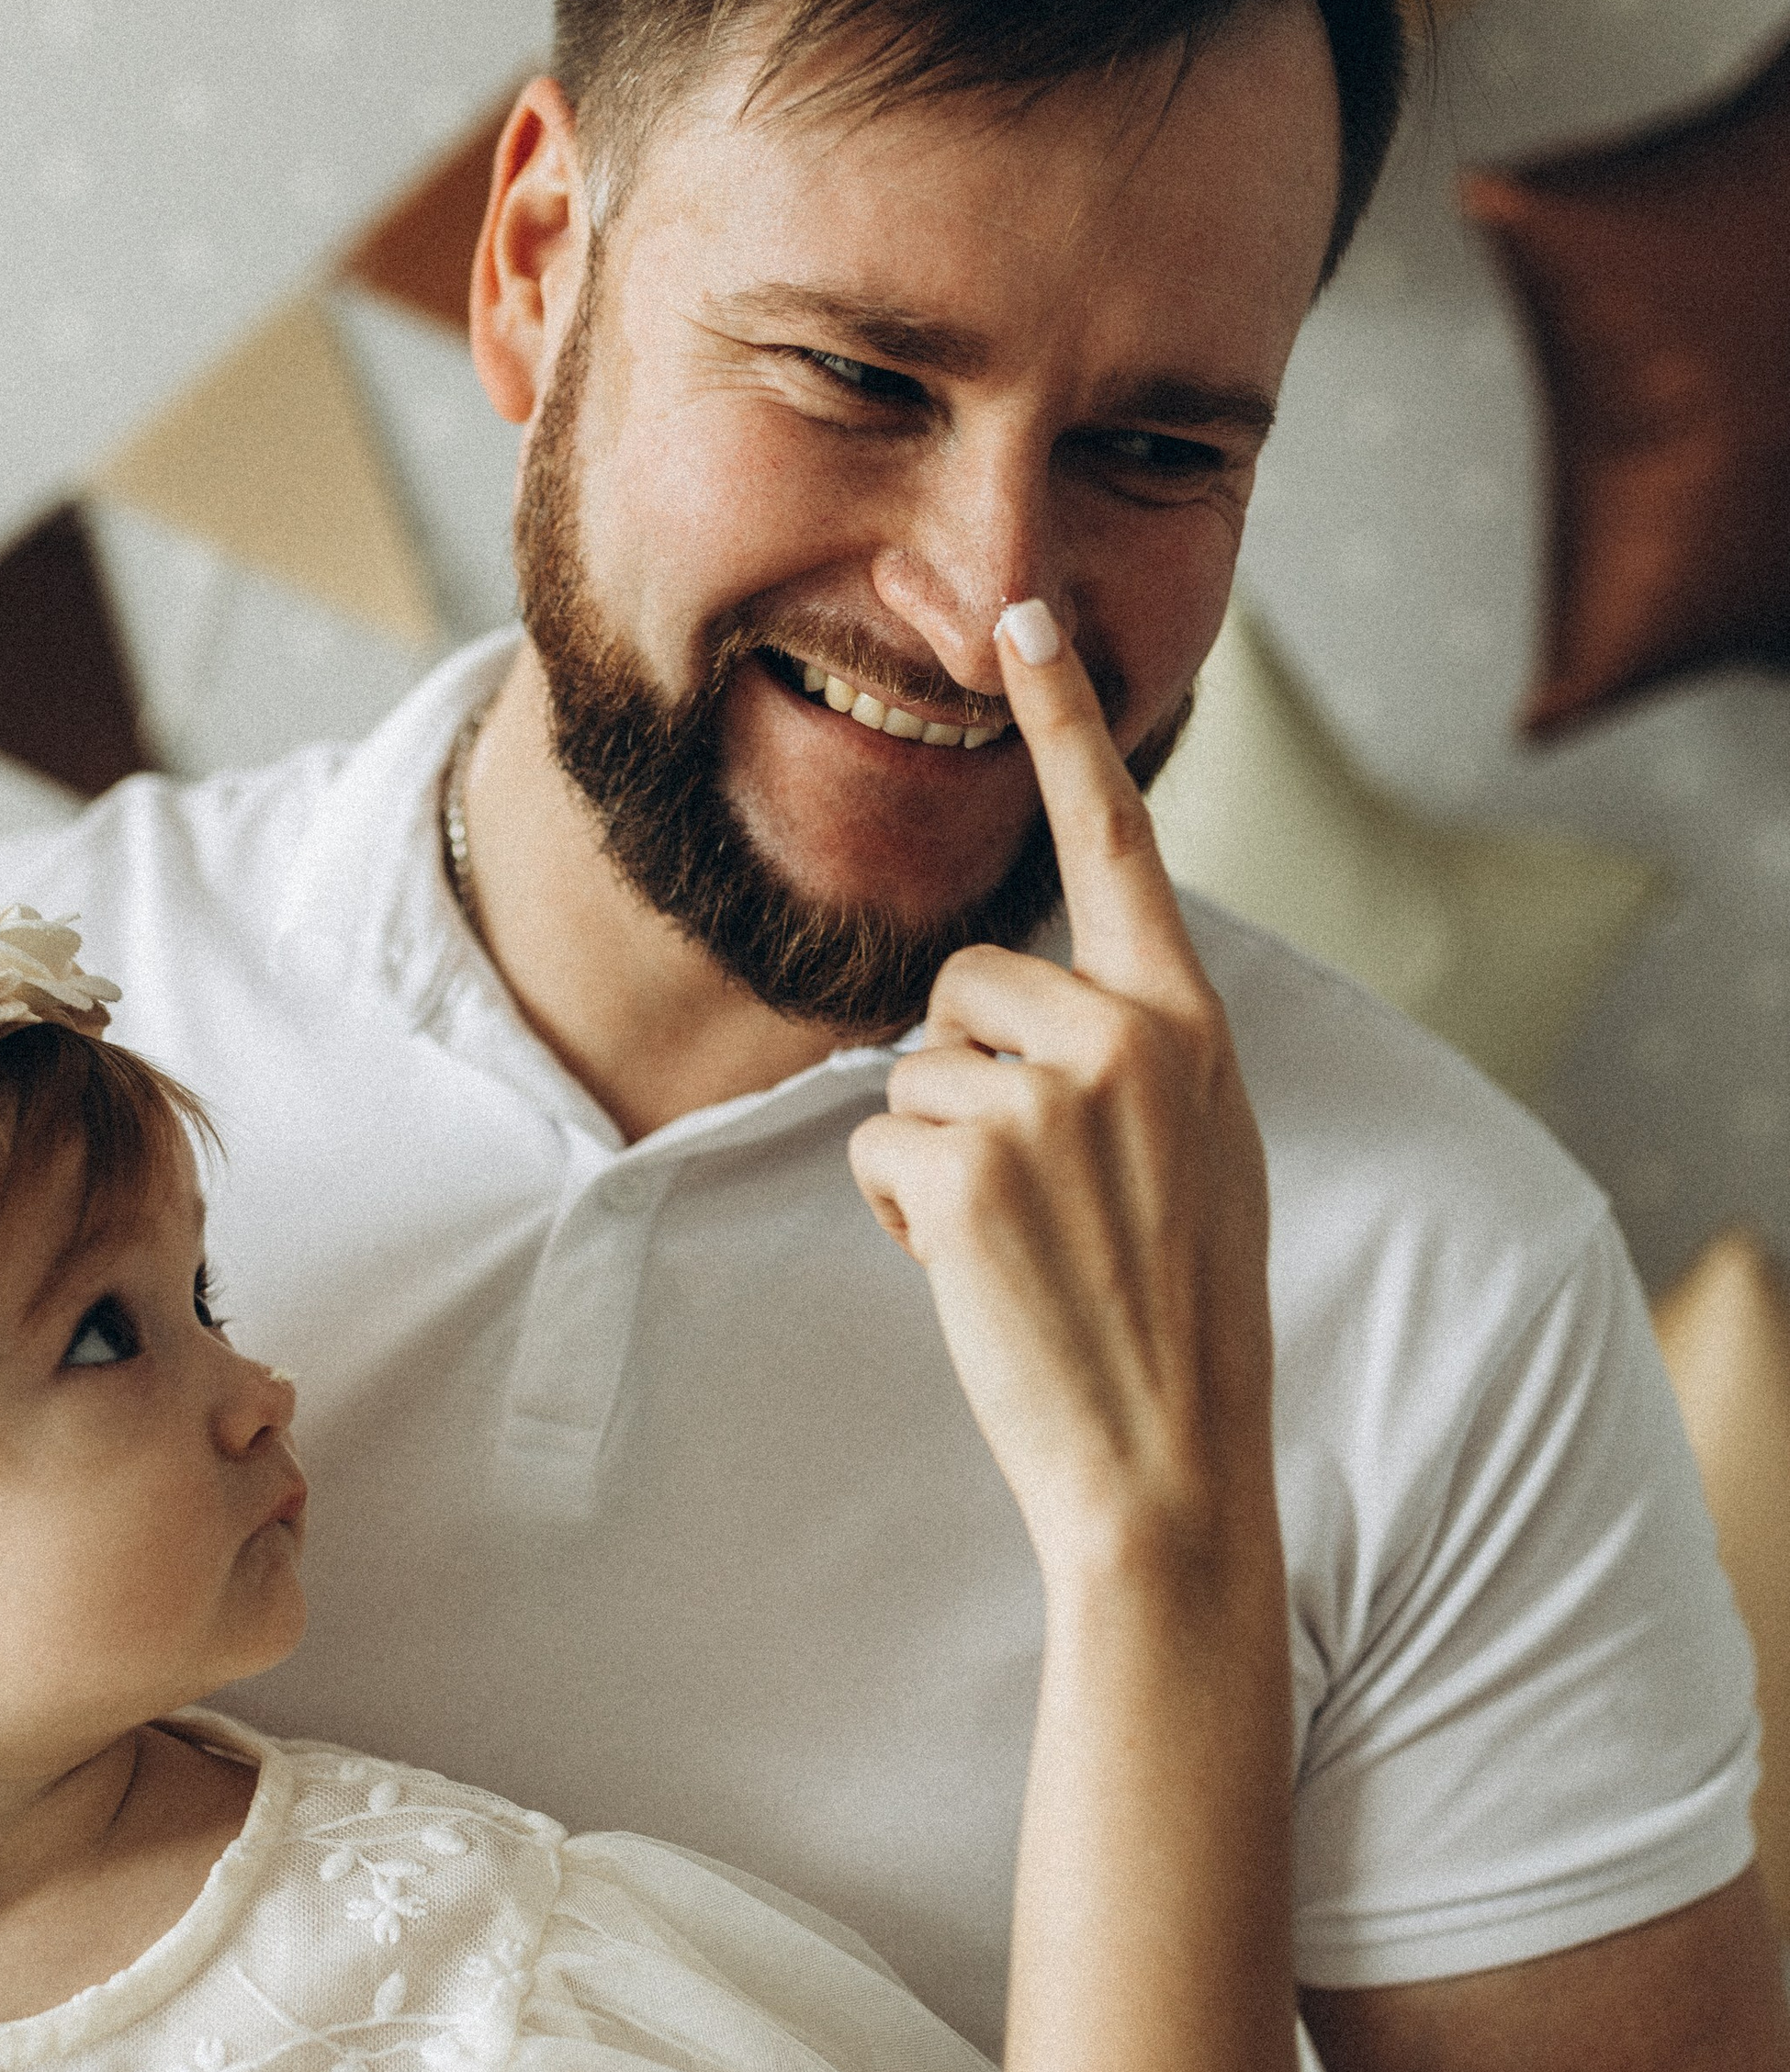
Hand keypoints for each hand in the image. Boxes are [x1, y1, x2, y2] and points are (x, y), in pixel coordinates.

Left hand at [849, 602, 1275, 1592]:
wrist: (1167, 1460)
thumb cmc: (1174, 1312)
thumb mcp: (1197, 1148)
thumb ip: (1133, 1048)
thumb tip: (1025, 997)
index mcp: (1192, 1021)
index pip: (1119, 841)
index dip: (1065, 723)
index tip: (1023, 612)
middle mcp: (1127, 1034)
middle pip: (962, 980)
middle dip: (963, 1074)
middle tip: (1038, 1193)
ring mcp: (1047, 1094)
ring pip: (909, 1067)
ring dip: (933, 1155)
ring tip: (1020, 1244)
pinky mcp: (969, 1161)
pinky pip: (875, 1143)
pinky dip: (902, 1212)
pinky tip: (976, 1272)